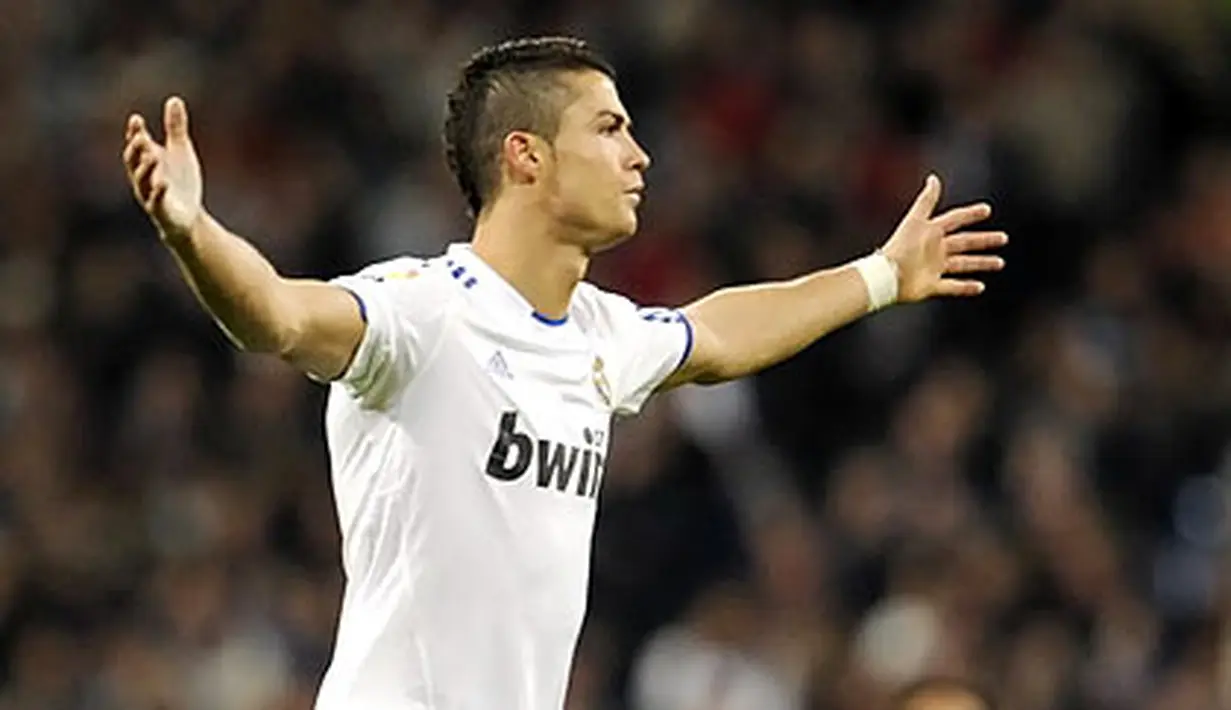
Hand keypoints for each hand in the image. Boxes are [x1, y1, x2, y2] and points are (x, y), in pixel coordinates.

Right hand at [122, 96, 202, 241]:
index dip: (135, 133)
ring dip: (145, 169)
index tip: (137, 120)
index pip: (137, 145)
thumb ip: (175, 127)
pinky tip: (163, 183)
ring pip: (142, 181)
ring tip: (152, 156)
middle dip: (136, 149)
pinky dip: (158, 192)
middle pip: (134, 162)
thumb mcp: (180, 151)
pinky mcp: (161, 210)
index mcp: (147, 161)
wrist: (186, 217)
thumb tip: (174, 99)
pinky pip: (157, 201)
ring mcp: (150, 194)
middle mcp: (144, 177)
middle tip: (140, 136)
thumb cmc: (180, 182)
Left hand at [879, 174, 1006, 302]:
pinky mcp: (931, 286)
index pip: (955, 220)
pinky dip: (966, 288)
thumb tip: (933, 178)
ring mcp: (934, 268)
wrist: (887, 275)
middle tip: (1003, 238)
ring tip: (999, 262)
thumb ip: (926, 200)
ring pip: (962, 265)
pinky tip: (980, 287)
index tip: (986, 210)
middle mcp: (935, 250)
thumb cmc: (901, 247)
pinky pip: (952, 287)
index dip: (970, 214)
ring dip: (981, 263)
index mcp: (932, 232)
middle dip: (983, 241)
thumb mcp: (916, 221)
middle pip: (964, 243)